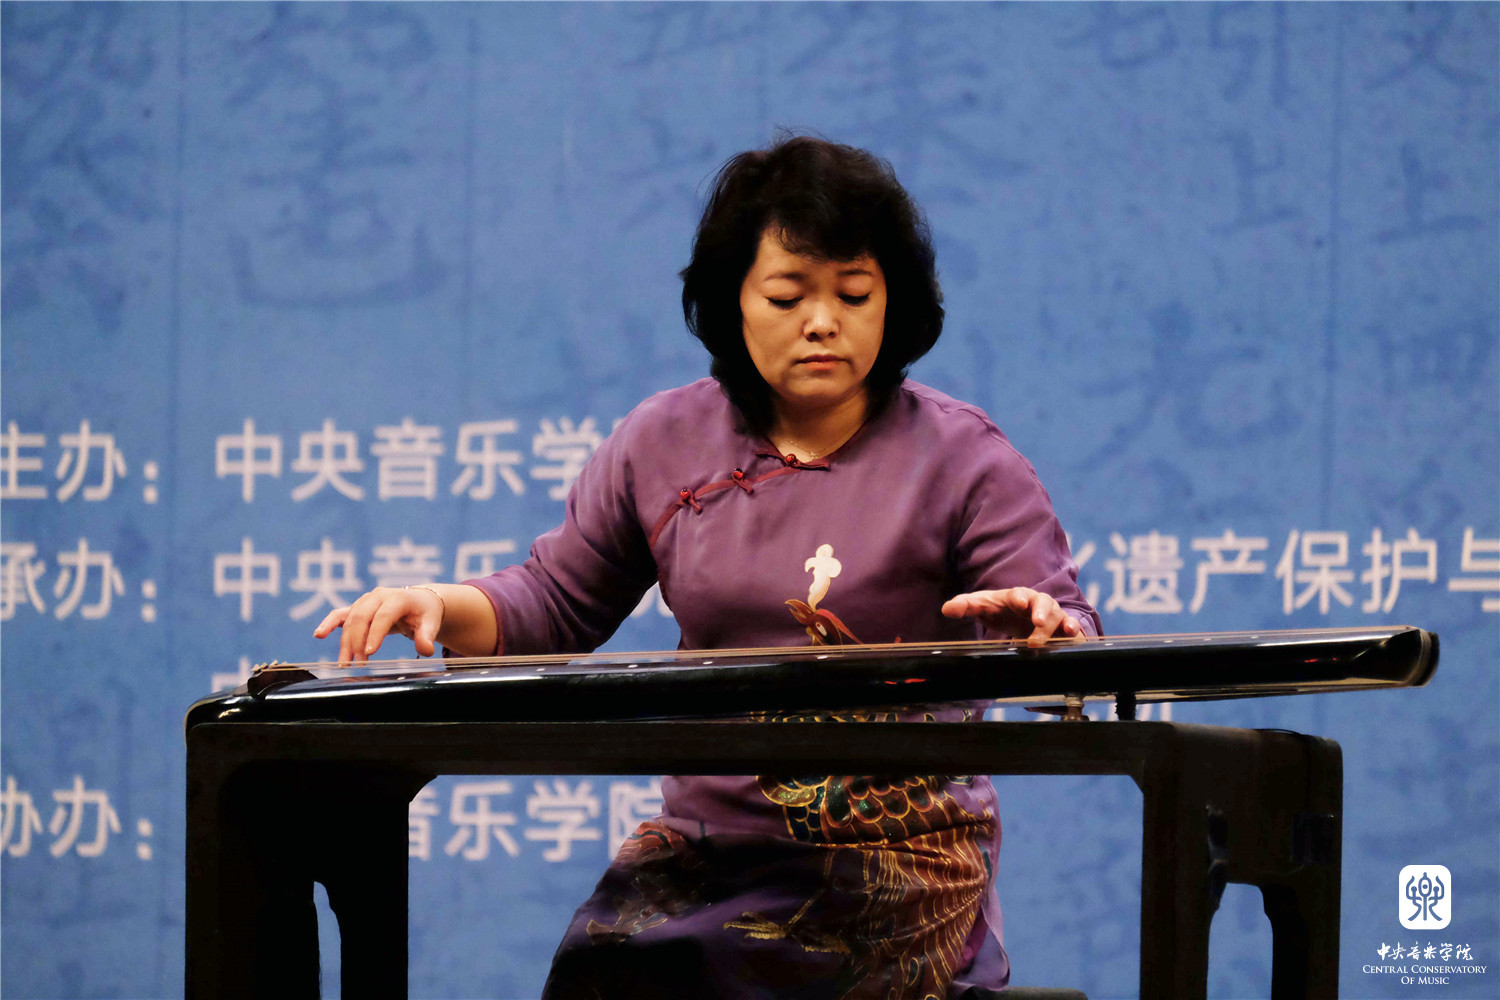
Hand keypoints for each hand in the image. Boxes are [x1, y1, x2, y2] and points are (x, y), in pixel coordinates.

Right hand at [313, 586, 444, 663]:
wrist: (419, 602)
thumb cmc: (425, 613)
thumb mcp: (430, 623)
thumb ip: (427, 636)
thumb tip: (426, 650)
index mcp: (398, 598)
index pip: (384, 616)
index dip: (376, 633)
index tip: (370, 652)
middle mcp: (378, 596)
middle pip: (362, 618)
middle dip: (358, 642)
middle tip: (359, 664)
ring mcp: (366, 601)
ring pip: (350, 621)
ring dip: (346, 642)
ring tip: (345, 664)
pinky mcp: (357, 608)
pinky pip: (340, 614)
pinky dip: (329, 623)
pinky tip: (319, 634)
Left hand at [941, 587, 1083, 646]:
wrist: (1024, 620)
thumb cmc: (1003, 611)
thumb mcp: (984, 608)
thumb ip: (966, 606)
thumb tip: (947, 609)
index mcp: (1016, 596)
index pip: (1017, 593)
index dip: (1018, 597)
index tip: (1017, 602)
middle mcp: (1036, 602)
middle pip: (1042, 601)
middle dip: (1040, 611)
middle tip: (1036, 623)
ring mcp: (1051, 614)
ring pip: (1056, 616)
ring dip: (1051, 627)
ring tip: (1039, 642)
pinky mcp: (1062, 626)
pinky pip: (1071, 624)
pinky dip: (1072, 627)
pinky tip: (1070, 633)